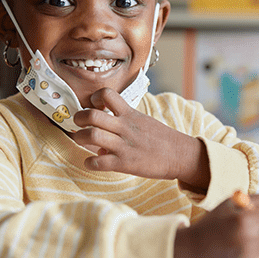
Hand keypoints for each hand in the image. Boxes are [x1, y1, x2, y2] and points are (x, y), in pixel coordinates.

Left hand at [71, 88, 207, 187]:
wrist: (181, 155)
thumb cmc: (162, 139)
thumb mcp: (143, 122)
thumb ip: (124, 123)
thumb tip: (106, 134)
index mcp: (130, 114)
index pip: (107, 94)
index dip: (94, 98)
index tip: (94, 106)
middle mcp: (125, 127)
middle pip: (92, 115)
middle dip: (78, 118)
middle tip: (78, 124)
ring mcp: (124, 145)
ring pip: (92, 135)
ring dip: (80, 138)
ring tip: (82, 141)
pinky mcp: (125, 163)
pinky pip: (98, 162)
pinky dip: (89, 163)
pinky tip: (91, 162)